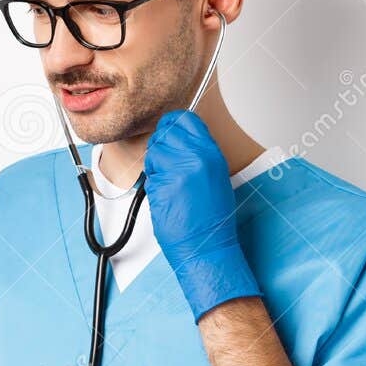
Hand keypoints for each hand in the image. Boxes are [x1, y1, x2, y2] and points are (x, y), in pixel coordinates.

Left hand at [143, 110, 260, 319]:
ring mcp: (178, 171)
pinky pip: (150, 177)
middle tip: (167, 165)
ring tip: (171, 185)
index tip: (169, 131)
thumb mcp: (215, 175)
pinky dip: (154, 186)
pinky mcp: (163, 186)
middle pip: (165, 132)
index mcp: (212, 153)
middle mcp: (196, 158)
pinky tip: (168, 198)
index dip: (172, 125)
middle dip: (161, 146)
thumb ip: (199, 153)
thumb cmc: (212, 217)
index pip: (185, 120)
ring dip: (156, 167)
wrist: (207, 245)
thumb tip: (180, 138)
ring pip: (154, 153)